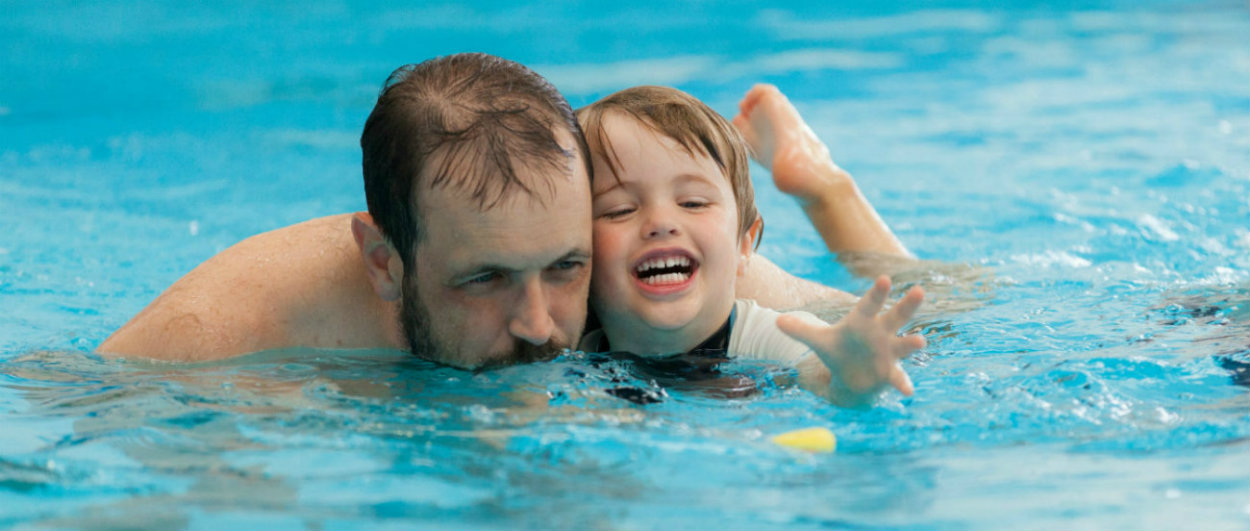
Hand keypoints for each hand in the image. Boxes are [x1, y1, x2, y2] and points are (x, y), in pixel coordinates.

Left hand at [779, 275, 925, 406]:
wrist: (850, 375)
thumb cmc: (838, 350)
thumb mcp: (819, 341)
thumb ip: (801, 330)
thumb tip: (777, 322)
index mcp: (863, 321)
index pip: (870, 304)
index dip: (877, 292)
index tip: (885, 278)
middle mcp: (881, 333)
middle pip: (897, 316)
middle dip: (908, 304)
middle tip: (920, 290)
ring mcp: (889, 352)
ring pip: (904, 344)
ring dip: (912, 343)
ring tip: (921, 341)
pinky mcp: (890, 372)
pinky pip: (898, 377)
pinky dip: (902, 384)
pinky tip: (907, 392)